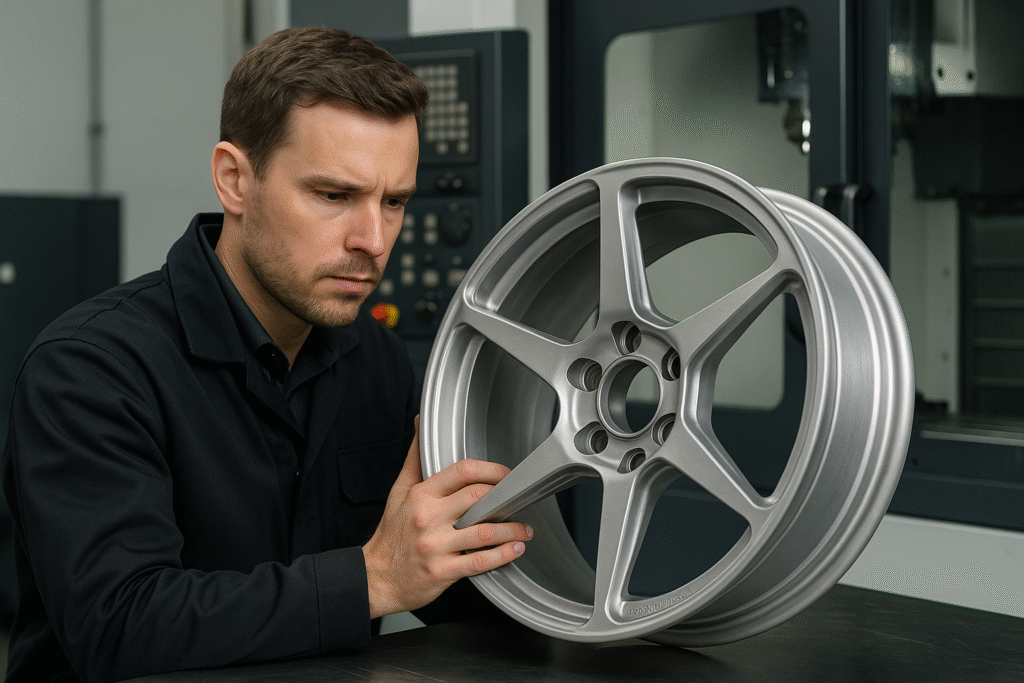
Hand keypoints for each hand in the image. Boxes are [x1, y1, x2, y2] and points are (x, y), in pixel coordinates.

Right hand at [362, 416, 533, 617]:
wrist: (376, 577)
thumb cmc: (392, 534)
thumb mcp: (399, 491)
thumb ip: (416, 458)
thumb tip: (421, 424)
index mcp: (421, 495)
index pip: (463, 471)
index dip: (492, 470)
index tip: (506, 475)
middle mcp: (427, 518)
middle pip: (478, 498)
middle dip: (506, 498)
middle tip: (519, 500)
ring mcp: (435, 546)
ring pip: (484, 532)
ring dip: (511, 530)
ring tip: (523, 529)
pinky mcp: (441, 571)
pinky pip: (479, 561)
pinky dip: (502, 555)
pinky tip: (514, 549)